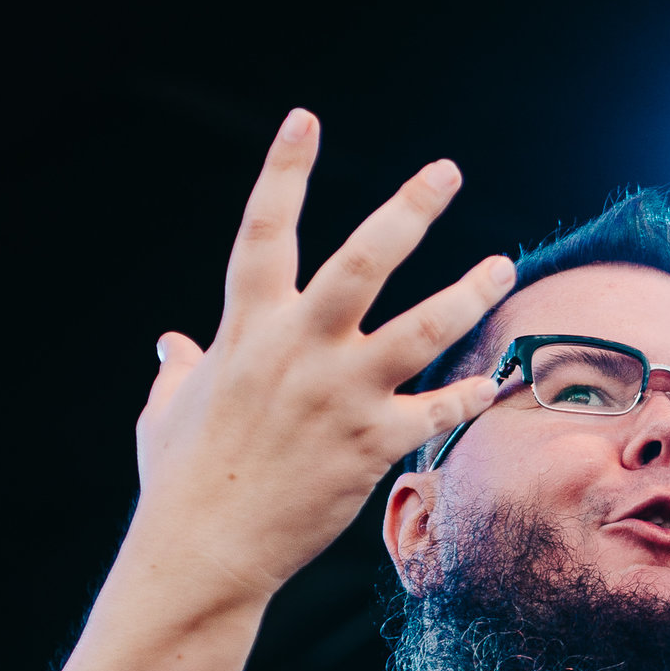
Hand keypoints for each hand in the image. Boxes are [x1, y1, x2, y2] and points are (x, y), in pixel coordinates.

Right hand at [128, 110, 514, 609]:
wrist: (203, 550)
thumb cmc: (178, 482)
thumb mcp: (165, 413)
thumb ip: (177, 371)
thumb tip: (170, 347)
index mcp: (245, 329)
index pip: (263, 231)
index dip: (284, 171)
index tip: (305, 120)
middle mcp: (299, 349)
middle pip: (365, 260)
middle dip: (410, 209)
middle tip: (446, 171)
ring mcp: (341, 394)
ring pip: (424, 327)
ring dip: (471, 292)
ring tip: (503, 265)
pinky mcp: (372, 443)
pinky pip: (438, 409)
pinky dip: (472, 394)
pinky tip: (498, 379)